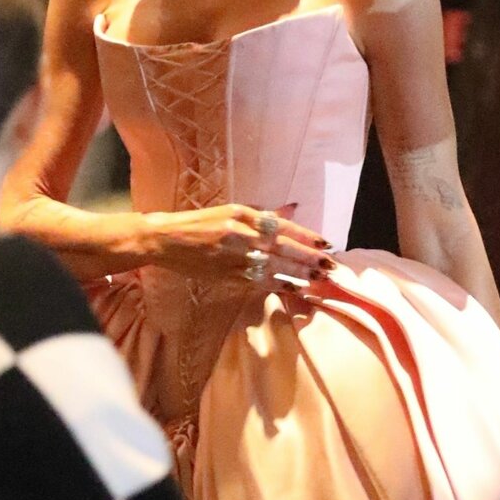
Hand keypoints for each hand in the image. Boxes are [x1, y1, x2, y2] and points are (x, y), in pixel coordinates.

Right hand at [146, 203, 336, 285]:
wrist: (167, 240)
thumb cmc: (200, 223)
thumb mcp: (231, 210)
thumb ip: (262, 215)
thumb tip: (292, 211)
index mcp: (243, 214)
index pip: (283, 226)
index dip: (307, 236)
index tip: (326, 243)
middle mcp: (241, 234)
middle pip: (284, 248)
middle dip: (310, 258)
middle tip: (332, 265)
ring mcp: (235, 257)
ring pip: (275, 267)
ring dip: (300, 274)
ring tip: (321, 279)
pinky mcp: (228, 276)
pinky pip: (260, 282)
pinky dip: (280, 285)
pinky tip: (296, 289)